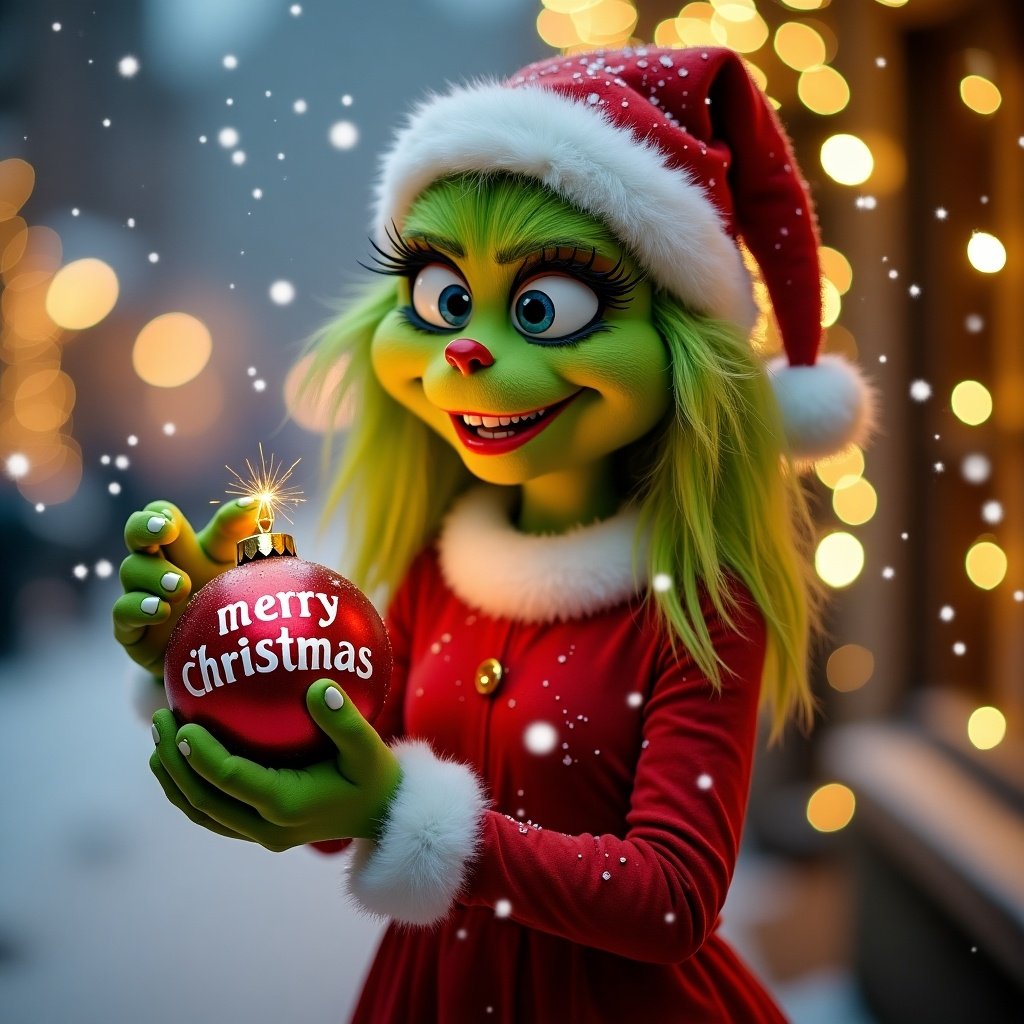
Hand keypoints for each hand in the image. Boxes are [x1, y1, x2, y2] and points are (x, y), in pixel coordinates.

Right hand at [113, 498, 258, 674]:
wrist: (216, 660)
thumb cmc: (231, 607)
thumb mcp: (243, 571)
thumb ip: (249, 541)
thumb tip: (261, 508)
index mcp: (187, 547)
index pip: (167, 517)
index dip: (167, 512)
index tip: (171, 518)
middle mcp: (159, 565)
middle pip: (137, 532)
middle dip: (145, 525)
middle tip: (166, 530)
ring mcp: (141, 594)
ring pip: (131, 570)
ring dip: (155, 574)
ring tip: (180, 586)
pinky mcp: (132, 630)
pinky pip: (122, 612)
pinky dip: (138, 607)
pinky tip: (159, 610)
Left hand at [149, 679, 401, 850]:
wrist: (381, 816)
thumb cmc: (374, 776)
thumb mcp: (368, 748)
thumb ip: (344, 721)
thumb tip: (319, 687)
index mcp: (287, 806)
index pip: (230, 780)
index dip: (200, 756)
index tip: (183, 724)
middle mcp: (267, 827)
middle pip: (203, 800)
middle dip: (174, 763)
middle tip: (160, 721)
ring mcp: (260, 834)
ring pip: (202, 812)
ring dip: (174, 779)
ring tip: (158, 742)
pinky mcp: (259, 830)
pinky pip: (213, 813)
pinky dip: (190, 789)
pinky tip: (182, 759)